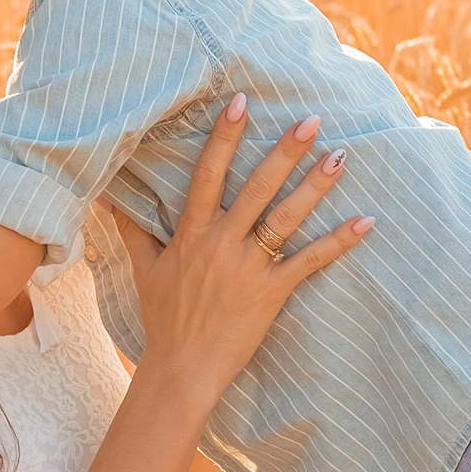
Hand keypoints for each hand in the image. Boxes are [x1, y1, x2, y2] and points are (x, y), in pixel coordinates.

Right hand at [109, 96, 371, 404]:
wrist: (181, 368)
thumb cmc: (164, 318)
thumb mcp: (143, 268)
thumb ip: (131, 227)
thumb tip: (104, 195)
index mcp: (191, 234)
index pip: (207, 175)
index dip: (225, 137)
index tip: (241, 102)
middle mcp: (220, 244)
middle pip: (255, 189)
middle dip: (284, 152)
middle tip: (311, 119)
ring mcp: (248, 268)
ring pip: (285, 219)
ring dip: (315, 187)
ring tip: (341, 157)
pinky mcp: (271, 293)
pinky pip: (310, 262)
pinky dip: (338, 242)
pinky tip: (366, 221)